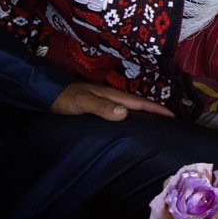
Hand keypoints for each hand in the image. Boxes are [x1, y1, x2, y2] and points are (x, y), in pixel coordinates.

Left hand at [51, 83, 174, 119]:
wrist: (44, 93)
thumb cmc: (64, 98)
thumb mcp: (83, 102)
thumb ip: (102, 107)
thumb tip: (125, 113)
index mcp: (112, 95)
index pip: (139, 103)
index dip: (156, 109)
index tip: (173, 116)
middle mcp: (111, 97)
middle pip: (138, 105)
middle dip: (154, 112)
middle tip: (169, 122)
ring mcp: (104, 101)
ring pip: (129, 108)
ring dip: (143, 115)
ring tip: (154, 125)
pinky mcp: (97, 106)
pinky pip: (119, 112)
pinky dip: (130, 117)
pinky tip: (129, 124)